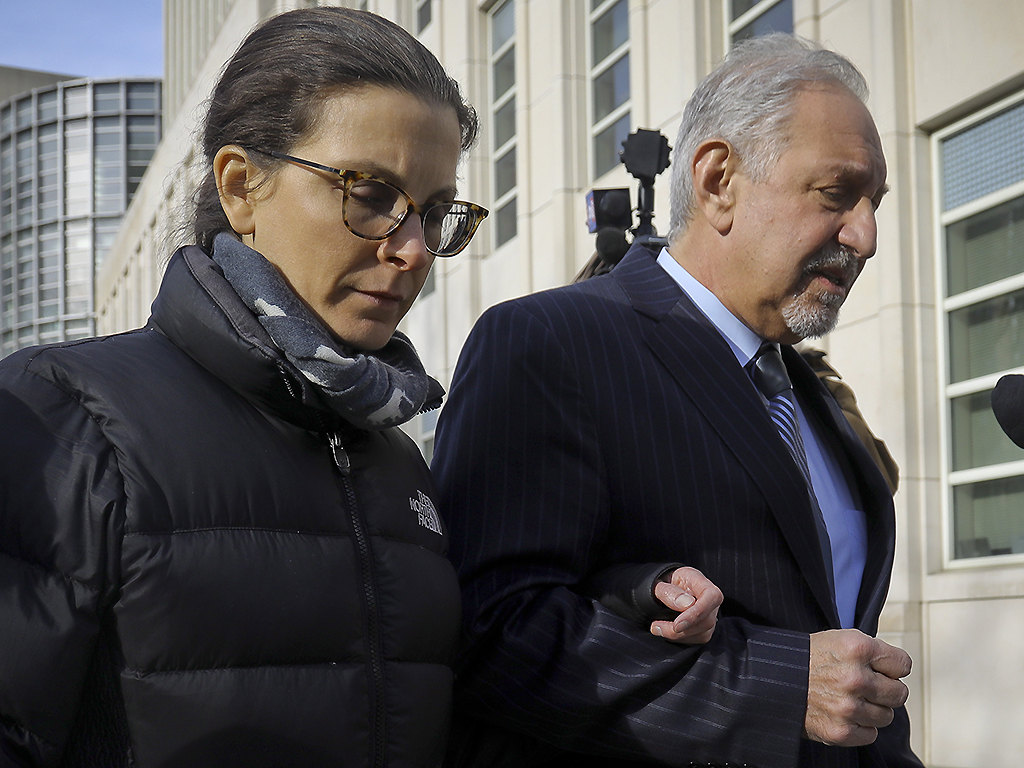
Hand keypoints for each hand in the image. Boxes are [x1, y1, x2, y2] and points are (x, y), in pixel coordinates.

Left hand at [649, 566, 722, 643]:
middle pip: (707, 620)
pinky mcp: (706, 628)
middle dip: (682, 630)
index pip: (712, 597)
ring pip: (703, 633)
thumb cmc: (666, 582)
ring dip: (678, 636)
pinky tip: (667, 631)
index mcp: (701, 582)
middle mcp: (711, 599)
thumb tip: (685, 604)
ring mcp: (711, 615)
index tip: (677, 625)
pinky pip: (697, 638)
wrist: (667, 587)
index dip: (697, 613)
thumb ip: (670, 591)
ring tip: (657, 628)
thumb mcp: (661, 581)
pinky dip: (680, 638)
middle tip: (657, 627)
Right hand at [804, 629, 911, 746]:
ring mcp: (847, 707)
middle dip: (886, 690)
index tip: (879, 668)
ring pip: (886, 716)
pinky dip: (860, 726)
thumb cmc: (808, 658)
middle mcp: (854, 677)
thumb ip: (873, 652)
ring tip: (850, 698)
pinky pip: (871, 734)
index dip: (890, 666)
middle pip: (899, 693)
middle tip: (866, 686)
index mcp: (857, 648)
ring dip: (872, 709)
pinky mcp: (840, 731)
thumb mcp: (839, 639)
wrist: (771, 679)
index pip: (904, 665)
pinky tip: (843, 713)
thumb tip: (900, 670)